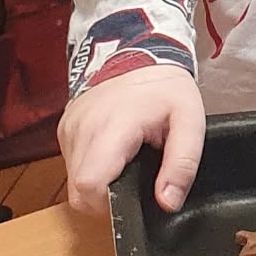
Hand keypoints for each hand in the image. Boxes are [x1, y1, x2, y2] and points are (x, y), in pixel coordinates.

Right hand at [59, 63, 205, 214]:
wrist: (139, 52)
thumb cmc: (165, 88)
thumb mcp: (190, 122)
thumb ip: (182, 164)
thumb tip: (167, 202)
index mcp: (111, 127)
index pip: (89, 187)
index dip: (111, 204)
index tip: (134, 193)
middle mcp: (81, 128)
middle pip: (79, 192)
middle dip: (106, 198)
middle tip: (134, 178)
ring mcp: (69, 128)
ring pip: (73, 181)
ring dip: (98, 182)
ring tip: (126, 160)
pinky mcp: (65, 128)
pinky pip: (72, 164)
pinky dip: (91, 167)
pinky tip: (113, 152)